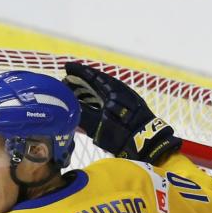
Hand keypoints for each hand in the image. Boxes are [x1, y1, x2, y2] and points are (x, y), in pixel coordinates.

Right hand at [63, 62, 181, 163]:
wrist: (146, 145)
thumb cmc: (122, 133)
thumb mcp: (99, 124)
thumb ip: (83, 115)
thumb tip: (68, 106)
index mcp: (114, 90)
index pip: (93, 76)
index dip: (79, 72)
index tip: (67, 68)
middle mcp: (119, 93)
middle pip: (96, 85)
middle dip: (80, 85)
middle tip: (65, 85)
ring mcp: (123, 103)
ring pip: (101, 96)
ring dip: (86, 96)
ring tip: (72, 100)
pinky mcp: (125, 114)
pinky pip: (105, 106)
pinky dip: (94, 107)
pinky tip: (86, 114)